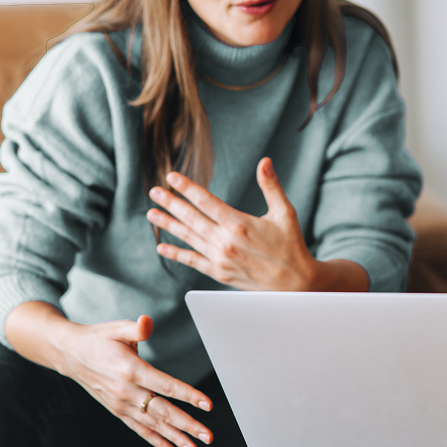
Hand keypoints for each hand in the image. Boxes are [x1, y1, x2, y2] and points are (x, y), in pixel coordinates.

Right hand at [51, 313, 213, 446]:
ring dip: (176, 438)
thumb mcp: (117, 328)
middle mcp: (127, 392)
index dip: (189, 395)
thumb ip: (136, 328)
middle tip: (207, 436)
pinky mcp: (118, 411)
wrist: (71, 354)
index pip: (166, 386)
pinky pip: (140, 429)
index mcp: (132, 370)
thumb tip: (147, 322)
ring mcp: (122, 404)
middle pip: (163, 411)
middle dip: (187, 425)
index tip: (208, 405)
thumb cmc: (99, 339)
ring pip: (153, 425)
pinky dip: (156, 442)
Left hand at [147, 157, 318, 289]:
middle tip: (154, 191)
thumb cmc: (291, 245)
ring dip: (168, 224)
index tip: (172, 177)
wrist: (295, 284)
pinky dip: (176, 253)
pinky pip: (192, 261)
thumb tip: (265, 161)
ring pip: (188, 237)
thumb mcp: (285, 213)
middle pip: (191, 218)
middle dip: (171, 203)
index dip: (188, 188)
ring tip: (152, 213)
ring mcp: (220, 259)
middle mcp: (225, 242)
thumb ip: (271, 186)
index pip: (206, 201)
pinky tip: (162, 247)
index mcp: (240, 224)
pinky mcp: (219, 273)